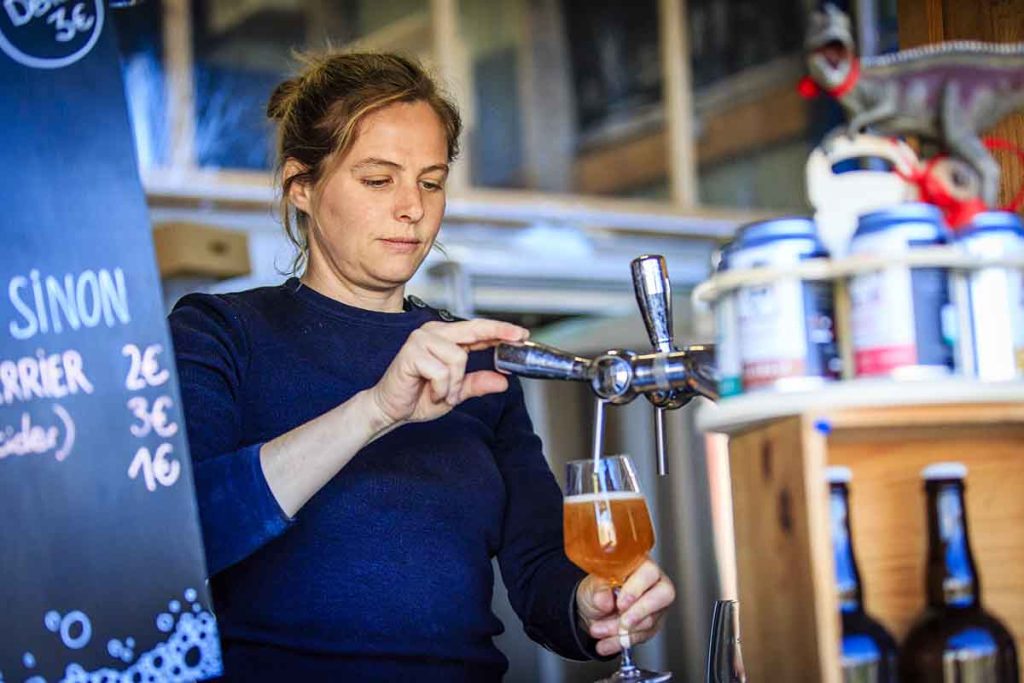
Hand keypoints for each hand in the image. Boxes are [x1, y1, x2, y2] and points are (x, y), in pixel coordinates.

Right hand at [369, 319, 528, 425]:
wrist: (390, 409)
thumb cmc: (418, 396)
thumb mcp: (455, 392)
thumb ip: (476, 384)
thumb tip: (502, 381)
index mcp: (445, 339)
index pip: (477, 330)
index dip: (500, 330)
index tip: (521, 334)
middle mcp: (433, 333)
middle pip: (473, 330)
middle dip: (497, 333)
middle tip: (518, 338)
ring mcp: (421, 340)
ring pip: (458, 358)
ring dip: (454, 384)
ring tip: (441, 392)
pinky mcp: (411, 353)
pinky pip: (442, 372)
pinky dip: (440, 388)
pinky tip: (430, 391)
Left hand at [576, 560, 675, 656]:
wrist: (593, 610)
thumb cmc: (596, 590)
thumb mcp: (590, 586)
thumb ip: (597, 590)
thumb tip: (603, 599)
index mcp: (638, 565)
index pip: (649, 571)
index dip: (637, 588)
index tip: (620, 603)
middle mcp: (653, 583)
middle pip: (663, 594)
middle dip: (640, 612)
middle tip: (622, 622)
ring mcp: (656, 605)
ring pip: (650, 620)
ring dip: (623, 630)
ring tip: (599, 630)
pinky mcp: (652, 625)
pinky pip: (642, 637)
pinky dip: (621, 642)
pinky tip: (606, 644)